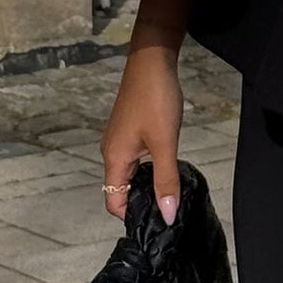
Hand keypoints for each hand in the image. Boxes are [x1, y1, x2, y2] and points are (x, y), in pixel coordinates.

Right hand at [100, 43, 183, 225]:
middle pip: (120, 190)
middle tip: (169, 209)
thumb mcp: (165, 143)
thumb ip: (166, 180)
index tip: (158, 222)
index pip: (114, 203)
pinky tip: (166, 166)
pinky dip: (148, 169)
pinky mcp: (129, 130)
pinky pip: (134, 159)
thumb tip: (166, 215)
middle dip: (142, 203)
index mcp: (114, 158)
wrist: (152, 60)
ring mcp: (119, 140)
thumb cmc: (156, 99)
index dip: (133, 217)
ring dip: (146, 185)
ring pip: (129, 174)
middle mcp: (111, 151)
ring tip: (171, 191)